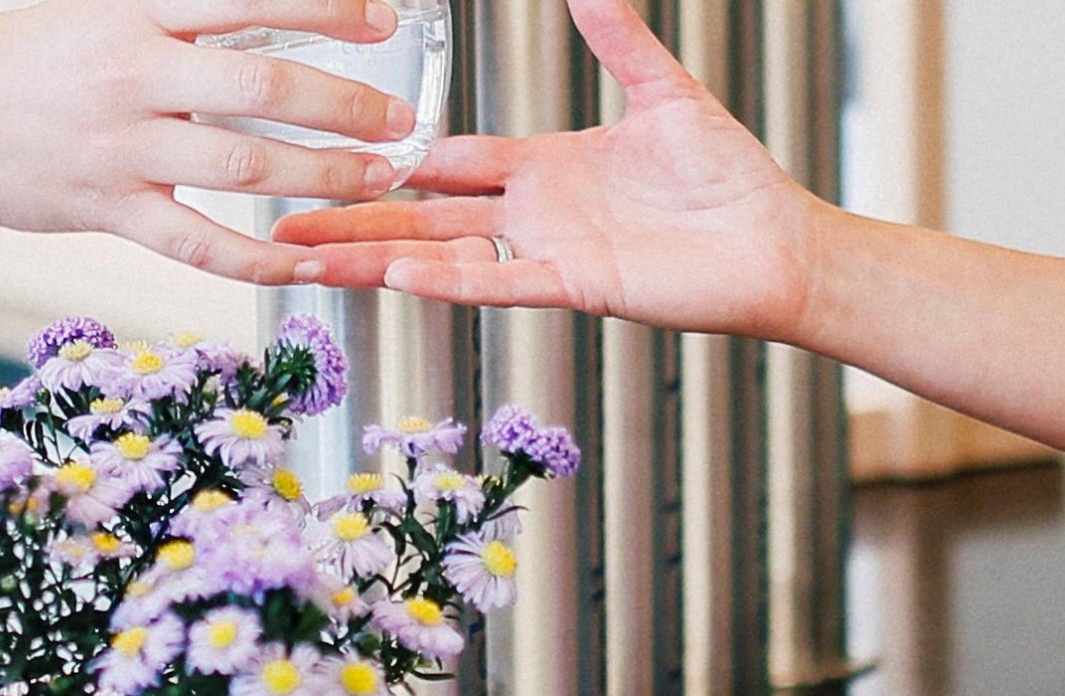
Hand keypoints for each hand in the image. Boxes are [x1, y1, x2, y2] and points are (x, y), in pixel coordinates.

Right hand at [0, 0, 417, 284]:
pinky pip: (197, 241)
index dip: (324, 8)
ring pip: (242, 161)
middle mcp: (132, 76)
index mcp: (133, 16)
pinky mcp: (107, 209)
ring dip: (321, 173)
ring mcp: (120, 147)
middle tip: (398, 121)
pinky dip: (258, 258)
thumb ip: (171, 20)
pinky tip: (304, 264)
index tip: (381, 17)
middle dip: (343, 104)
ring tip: (375, 181)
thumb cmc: (11, 67)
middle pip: (261, 83)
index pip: (248, 1)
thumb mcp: (91, 14)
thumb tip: (252, 20)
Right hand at [270, 0, 831, 339]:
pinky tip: (395, 271)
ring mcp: (548, 251)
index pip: (450, 159)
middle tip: (287, 217)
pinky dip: (446, 278)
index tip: (332, 146)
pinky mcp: (576, 285)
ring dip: (374, 253)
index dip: (393, 153)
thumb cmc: (732, 178)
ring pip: (440, 252)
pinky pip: (498, 281)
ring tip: (309, 256)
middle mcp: (536, 213)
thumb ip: (620, 41)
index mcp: (546, 167)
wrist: (777, 242)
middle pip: (423, 211)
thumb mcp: (665, 94)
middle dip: (353, 212)